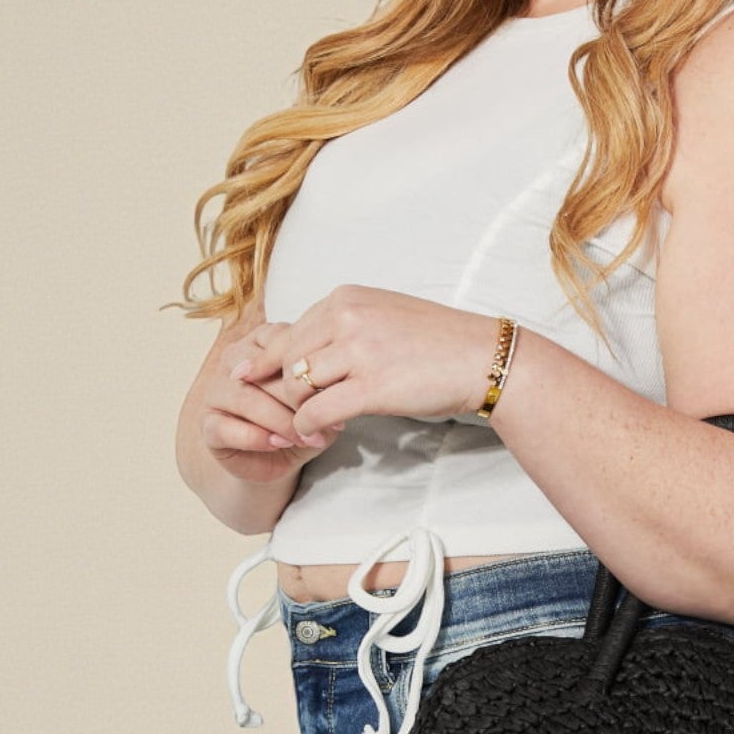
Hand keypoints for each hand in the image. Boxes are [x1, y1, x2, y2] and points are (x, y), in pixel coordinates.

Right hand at [198, 319, 342, 480]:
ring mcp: (216, 391)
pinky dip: (255, 438)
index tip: (333, 395)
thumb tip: (331, 391)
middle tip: (320, 422)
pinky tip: (278, 444)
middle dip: (295, 400)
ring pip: (245, 399)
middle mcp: (234, 361)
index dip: (305, 370)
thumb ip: (321, 389)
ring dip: (279, 421)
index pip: (279, 343)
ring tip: (304, 437)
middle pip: (261, 371)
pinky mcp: (208, 424)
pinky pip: (225, 427)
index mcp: (261, 343)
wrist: (280, 460)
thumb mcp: (318, 401)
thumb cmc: (300, 421)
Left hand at [233, 286, 499, 439]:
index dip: (270, 360)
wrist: (481, 358)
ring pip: (296, 384)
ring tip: (306, 425)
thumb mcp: (384, 314)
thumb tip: (305, 348)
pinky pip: (317, 411)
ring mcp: (358, 351)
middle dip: (277, 388)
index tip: (251, 377)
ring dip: (294, 410)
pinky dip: (308, 427)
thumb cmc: (438, 341)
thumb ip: (344, 324)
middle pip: (285, 357)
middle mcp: (347, 318)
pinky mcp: (371, 387)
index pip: (289, 331)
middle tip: (279, 411)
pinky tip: (315, 435)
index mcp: (346, 298)